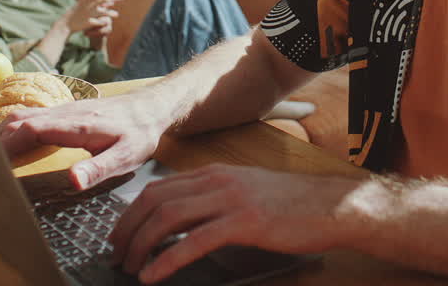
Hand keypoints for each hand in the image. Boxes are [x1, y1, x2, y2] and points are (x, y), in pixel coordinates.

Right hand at [0, 90, 170, 189]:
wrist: (151, 108)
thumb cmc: (140, 133)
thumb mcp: (127, 155)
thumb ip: (99, 168)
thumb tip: (72, 181)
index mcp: (74, 124)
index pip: (30, 129)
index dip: (5, 145)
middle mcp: (63, 113)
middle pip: (18, 122)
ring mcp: (61, 111)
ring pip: (21, 117)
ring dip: (0, 135)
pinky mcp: (63, 113)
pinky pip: (30, 118)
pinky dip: (12, 131)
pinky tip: (5, 146)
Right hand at [64, 0, 124, 37]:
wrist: (66, 23)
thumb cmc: (75, 14)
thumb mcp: (82, 5)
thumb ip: (91, 1)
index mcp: (87, 0)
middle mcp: (88, 4)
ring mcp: (89, 12)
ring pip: (102, 8)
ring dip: (111, 8)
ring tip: (117, 12)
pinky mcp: (89, 20)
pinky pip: (100, 18)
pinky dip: (107, 16)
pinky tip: (114, 16)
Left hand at [109, 164, 354, 282]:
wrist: (331, 206)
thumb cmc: (291, 205)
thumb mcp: (245, 192)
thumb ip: (213, 199)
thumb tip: (180, 220)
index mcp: (214, 173)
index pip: (157, 188)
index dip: (130, 212)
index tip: (119, 235)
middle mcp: (217, 181)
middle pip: (154, 200)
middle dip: (127, 229)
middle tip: (116, 254)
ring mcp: (230, 199)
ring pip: (168, 217)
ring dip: (141, 244)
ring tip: (130, 266)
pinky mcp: (244, 222)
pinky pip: (194, 241)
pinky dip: (167, 259)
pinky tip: (155, 274)